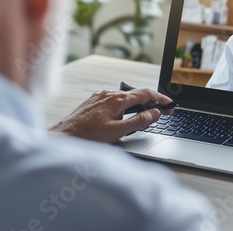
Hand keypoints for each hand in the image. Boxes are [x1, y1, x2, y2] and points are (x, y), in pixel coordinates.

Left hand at [49, 89, 172, 143]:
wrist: (62, 138)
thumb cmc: (86, 136)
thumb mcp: (118, 131)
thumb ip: (139, 121)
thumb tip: (154, 113)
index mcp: (117, 99)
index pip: (145, 93)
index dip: (160, 98)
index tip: (170, 103)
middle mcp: (109, 94)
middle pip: (136, 94)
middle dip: (152, 102)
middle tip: (163, 110)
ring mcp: (100, 97)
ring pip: (126, 97)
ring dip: (139, 104)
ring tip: (148, 114)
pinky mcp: (94, 102)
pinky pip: (116, 100)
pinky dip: (127, 105)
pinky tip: (128, 114)